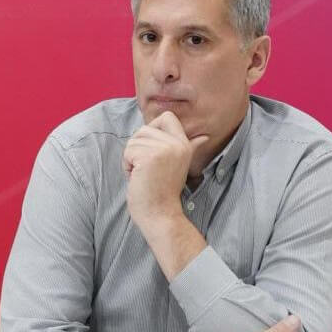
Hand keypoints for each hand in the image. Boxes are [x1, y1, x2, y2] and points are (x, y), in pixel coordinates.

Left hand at [123, 111, 208, 227]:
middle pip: (144, 129)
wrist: (160, 214)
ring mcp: (164, 149)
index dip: (152, 128)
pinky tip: (138, 178)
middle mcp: (177, 144)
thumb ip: (190, 148)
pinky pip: (128, 151)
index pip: (167, 117)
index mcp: (184, 144)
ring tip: (144, 175)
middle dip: (137, 148)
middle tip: (146, 169)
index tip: (151, 149)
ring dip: (131, 159)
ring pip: (133, 141)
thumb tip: (204, 137)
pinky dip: (127, 166)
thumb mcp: (178, 165)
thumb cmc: (162, 192)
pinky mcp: (150, 156)